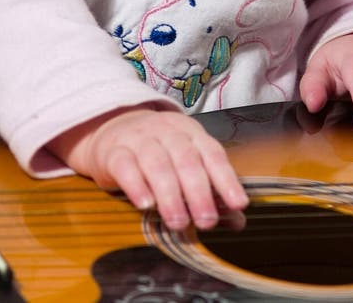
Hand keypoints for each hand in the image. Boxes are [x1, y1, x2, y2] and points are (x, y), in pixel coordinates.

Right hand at [47, 106, 248, 231]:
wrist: (114, 130)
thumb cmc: (159, 152)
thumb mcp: (186, 164)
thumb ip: (211, 192)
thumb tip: (238, 221)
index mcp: (191, 132)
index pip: (212, 153)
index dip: (226, 179)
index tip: (238, 204)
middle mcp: (167, 131)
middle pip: (186, 159)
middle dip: (198, 192)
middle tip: (206, 221)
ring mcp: (139, 139)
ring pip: (157, 163)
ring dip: (170, 194)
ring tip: (178, 222)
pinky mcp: (114, 152)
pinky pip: (125, 166)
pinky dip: (136, 186)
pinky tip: (146, 205)